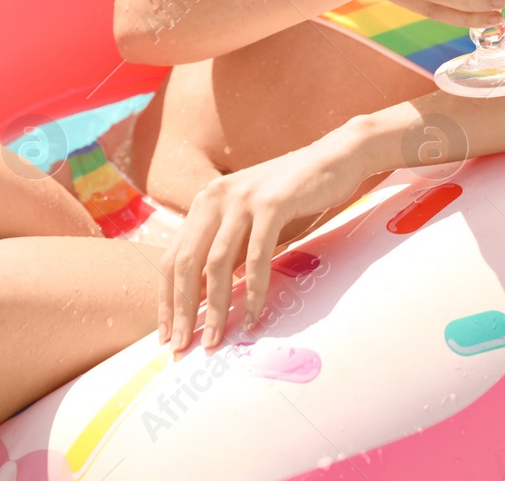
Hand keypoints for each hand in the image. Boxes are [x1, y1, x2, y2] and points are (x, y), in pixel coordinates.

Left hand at [159, 125, 368, 350]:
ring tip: (214, 341)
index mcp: (206, 202)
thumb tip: (210, 297)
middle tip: (181, 347)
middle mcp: (216, 197)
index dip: (167, 299)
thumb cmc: (298, 195)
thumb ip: (231, 247)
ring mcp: (243, 198)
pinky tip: (254, 317)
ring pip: (217, 263)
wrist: (338, 156)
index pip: (173, 257)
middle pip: (187, 263)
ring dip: (215, 308)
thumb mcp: (254, 220)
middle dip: (182, 310)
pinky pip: (257, 256)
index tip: (167, 333)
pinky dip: (254, 291)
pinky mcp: (272, 203)